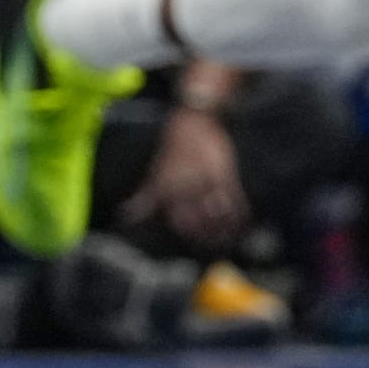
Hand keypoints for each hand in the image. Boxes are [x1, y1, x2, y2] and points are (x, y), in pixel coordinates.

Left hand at [122, 106, 247, 252]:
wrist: (192, 123)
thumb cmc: (172, 151)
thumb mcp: (155, 175)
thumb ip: (144, 200)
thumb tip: (126, 217)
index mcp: (169, 192)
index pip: (180, 223)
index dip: (190, 235)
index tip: (197, 242)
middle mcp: (188, 189)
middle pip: (201, 222)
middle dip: (209, 236)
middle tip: (216, 243)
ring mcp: (208, 182)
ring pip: (219, 214)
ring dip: (225, 228)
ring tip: (229, 237)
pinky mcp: (225, 173)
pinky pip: (234, 198)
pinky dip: (239, 212)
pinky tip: (242, 219)